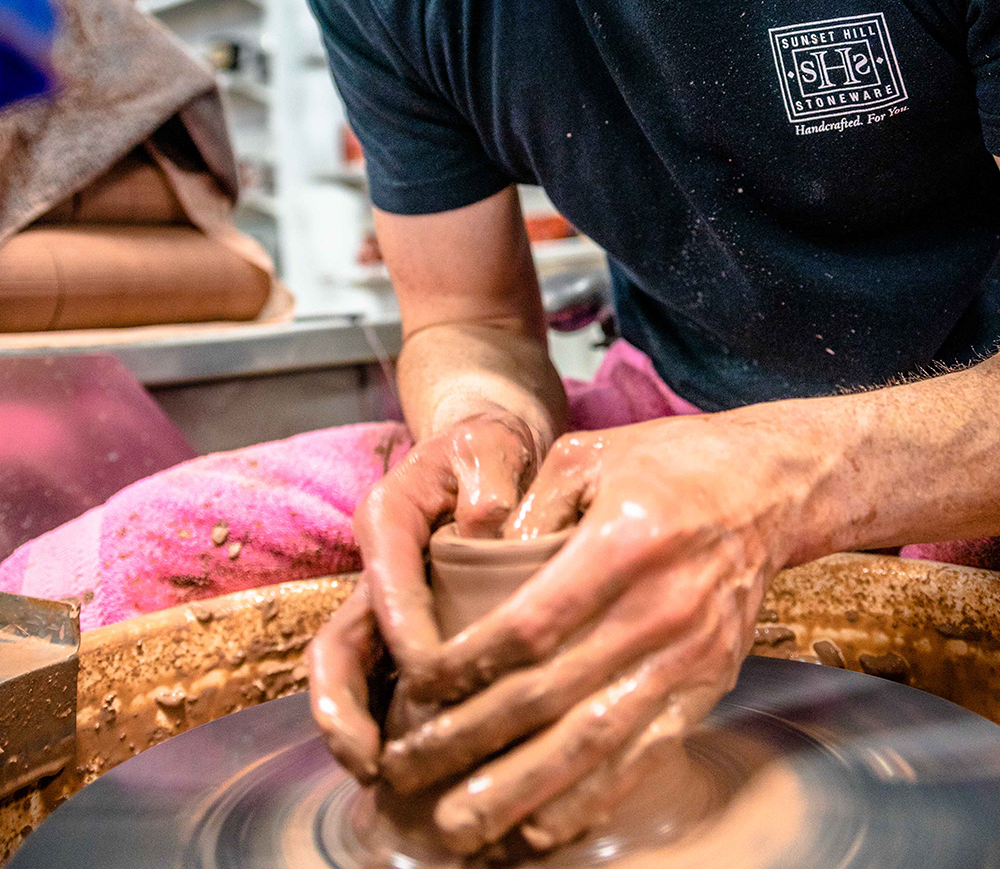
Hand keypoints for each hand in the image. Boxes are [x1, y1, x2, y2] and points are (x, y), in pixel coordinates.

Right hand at [308, 412, 540, 777]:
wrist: (484, 445)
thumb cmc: (489, 445)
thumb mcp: (492, 443)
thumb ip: (487, 477)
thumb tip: (486, 522)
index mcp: (388, 518)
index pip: (386, 585)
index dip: (408, 637)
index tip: (439, 681)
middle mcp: (374, 564)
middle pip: (337, 641)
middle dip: (344, 706)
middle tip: (371, 763)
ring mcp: (380, 596)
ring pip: (347, 667)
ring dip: (353, 725)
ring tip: (378, 778)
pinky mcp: (397, 620)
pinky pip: (377, 674)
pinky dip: (381, 718)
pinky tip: (410, 761)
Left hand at [381, 411, 818, 851]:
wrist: (770, 487)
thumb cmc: (667, 462)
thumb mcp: (588, 454)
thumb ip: (527, 508)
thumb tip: (465, 567)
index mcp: (623, 541)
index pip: (530, 624)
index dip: (467, 665)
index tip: (416, 688)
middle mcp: (659, 608)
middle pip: (551, 695)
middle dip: (471, 740)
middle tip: (406, 767)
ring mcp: (689, 656)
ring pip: (594, 743)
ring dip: (520, 791)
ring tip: (458, 826)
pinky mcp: (708, 686)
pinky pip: (642, 757)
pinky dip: (588, 799)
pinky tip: (538, 828)